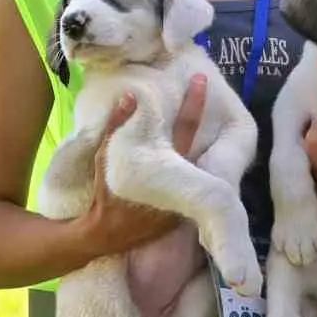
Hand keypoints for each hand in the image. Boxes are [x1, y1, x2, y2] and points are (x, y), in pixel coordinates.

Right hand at [74, 74, 208, 256]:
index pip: (186, 126)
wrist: (103, 235)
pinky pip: (197, 183)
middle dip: (203, 116)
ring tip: (212, 114)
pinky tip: (203, 151)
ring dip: (207, 141)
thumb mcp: (103, 161)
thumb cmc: (103, 196)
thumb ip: (116, 127)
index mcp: (165, 165)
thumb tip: (129, 96)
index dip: (194, 102)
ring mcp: (186, 197)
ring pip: (203, 163)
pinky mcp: (184, 211)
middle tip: (208, 87)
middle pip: (201, 140)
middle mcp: (182, 180)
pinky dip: (200, 166)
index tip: (200, 80)